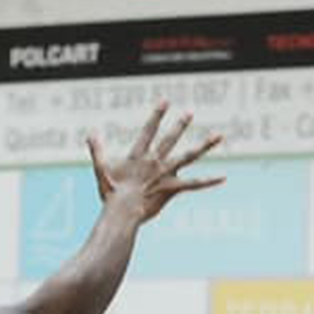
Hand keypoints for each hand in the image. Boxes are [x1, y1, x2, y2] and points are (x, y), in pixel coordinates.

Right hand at [86, 102, 223, 221]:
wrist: (122, 212)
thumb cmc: (110, 192)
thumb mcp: (101, 169)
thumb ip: (97, 149)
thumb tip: (90, 133)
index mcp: (139, 155)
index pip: (149, 130)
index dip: (157, 115)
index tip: (165, 101)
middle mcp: (155, 161)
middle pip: (170, 139)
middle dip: (180, 125)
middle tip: (190, 112)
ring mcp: (166, 174)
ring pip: (189, 156)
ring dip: (204, 145)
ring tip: (219, 136)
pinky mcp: (173, 189)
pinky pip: (194, 184)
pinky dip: (209, 181)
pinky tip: (223, 176)